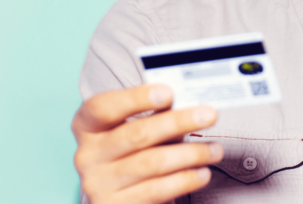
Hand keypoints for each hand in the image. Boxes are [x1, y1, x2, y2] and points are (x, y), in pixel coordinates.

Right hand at [72, 84, 222, 203]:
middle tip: (209, 115)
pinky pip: (157, 190)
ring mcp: (99, 184)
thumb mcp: (133, 130)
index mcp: (87, 127)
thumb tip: (189, 105)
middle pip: (136, 134)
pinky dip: (185, 180)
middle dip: (177, 122)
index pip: (104, 107)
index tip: (168, 93)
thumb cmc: (132, 154)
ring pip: (152, 163)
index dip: (135, 98)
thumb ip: (153, 116)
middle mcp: (87, 155)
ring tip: (214, 150)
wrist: (120, 198)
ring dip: (190, 154)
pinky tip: (202, 173)